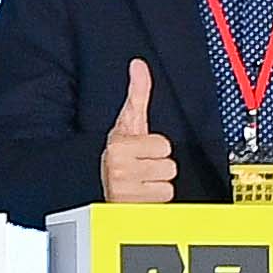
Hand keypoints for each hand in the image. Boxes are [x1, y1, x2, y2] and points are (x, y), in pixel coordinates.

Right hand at [99, 58, 178, 203]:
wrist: (104, 184)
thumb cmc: (120, 153)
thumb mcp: (129, 122)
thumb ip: (138, 92)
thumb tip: (139, 65)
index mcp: (119, 145)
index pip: (164, 145)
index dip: (156, 147)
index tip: (140, 150)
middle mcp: (118, 168)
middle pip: (169, 165)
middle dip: (158, 165)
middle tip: (142, 165)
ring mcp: (125, 190)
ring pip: (168, 183)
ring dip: (158, 182)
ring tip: (142, 179)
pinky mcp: (133, 206)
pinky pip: (164, 198)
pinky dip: (156, 197)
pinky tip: (142, 192)